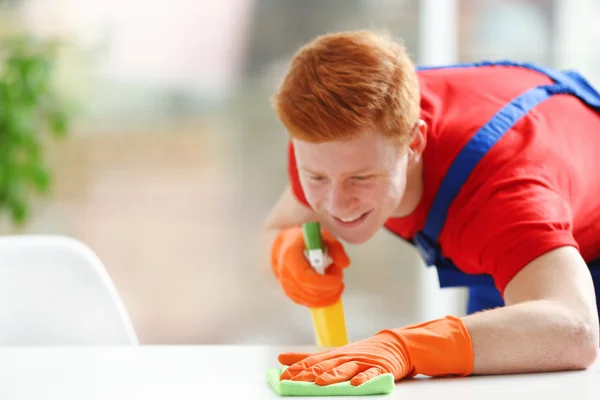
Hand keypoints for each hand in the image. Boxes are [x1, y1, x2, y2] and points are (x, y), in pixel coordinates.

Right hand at [271, 226, 349, 307]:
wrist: (286, 244)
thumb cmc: (303, 239)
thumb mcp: (321, 236)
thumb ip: (335, 248)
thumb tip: (344, 264)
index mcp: (290, 256)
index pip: (304, 278)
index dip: (323, 283)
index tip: (337, 279)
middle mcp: (285, 273)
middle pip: (310, 292)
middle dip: (331, 288)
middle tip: (338, 273)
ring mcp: (286, 285)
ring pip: (311, 301)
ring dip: (329, 293)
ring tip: (333, 278)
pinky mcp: (290, 293)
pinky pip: (308, 303)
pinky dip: (322, 299)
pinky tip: (328, 288)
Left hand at [279, 316, 473, 385]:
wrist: (399, 344)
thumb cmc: (364, 351)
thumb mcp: (336, 353)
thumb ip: (309, 358)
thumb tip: (282, 359)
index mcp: (337, 354)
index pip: (313, 362)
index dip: (297, 369)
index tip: (280, 376)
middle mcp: (348, 357)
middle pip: (325, 366)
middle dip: (307, 374)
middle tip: (292, 381)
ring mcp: (365, 362)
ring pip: (346, 369)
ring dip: (332, 375)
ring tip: (319, 382)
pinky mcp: (381, 369)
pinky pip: (372, 375)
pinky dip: (364, 379)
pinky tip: (356, 384)